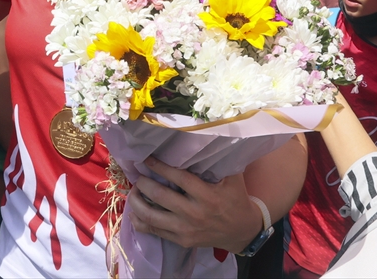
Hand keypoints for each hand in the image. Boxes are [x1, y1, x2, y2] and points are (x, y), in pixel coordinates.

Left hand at [126, 157, 261, 253]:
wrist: (242, 232)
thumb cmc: (235, 199)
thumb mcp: (233, 178)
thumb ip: (219, 160)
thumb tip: (205, 136)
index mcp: (207, 196)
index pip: (178, 178)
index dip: (160, 167)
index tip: (146, 158)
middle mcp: (194, 213)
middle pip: (161, 196)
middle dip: (144, 184)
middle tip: (138, 174)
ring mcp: (186, 229)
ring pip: (152, 217)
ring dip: (137, 202)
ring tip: (134, 190)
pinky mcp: (181, 240)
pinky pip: (154, 231)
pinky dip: (139, 221)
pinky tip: (133, 212)